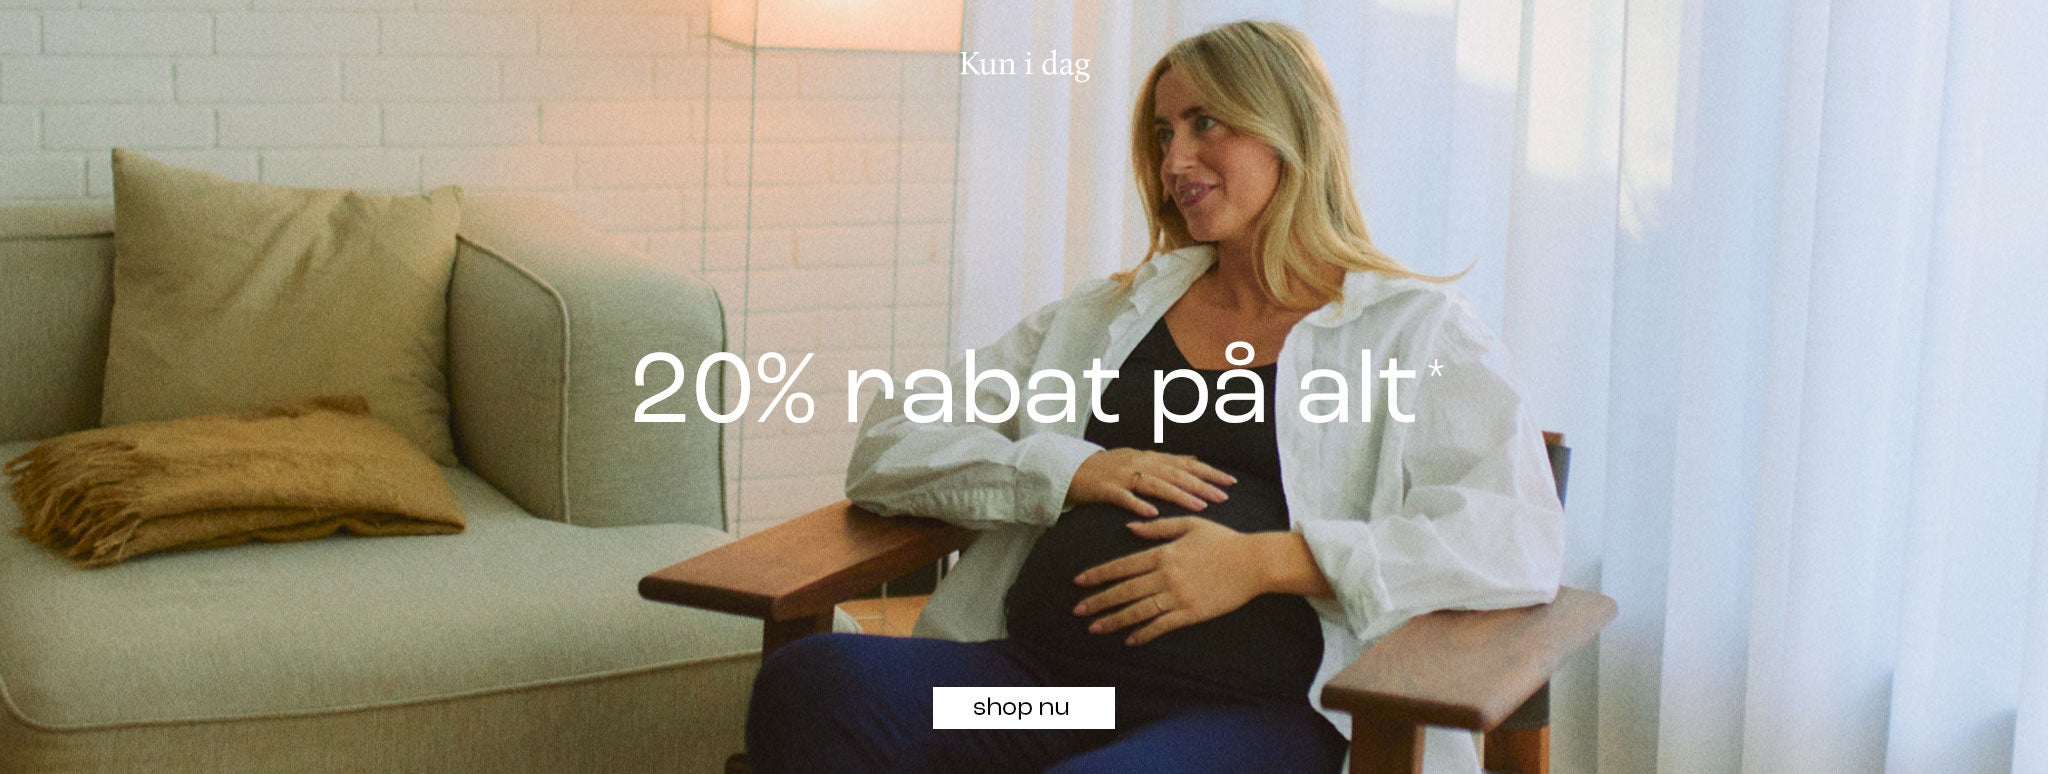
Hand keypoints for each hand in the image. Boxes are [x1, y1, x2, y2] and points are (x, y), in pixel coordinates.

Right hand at [1065, 449, 1234, 516]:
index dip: (1209, 472)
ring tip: (1199, 506)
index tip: (1231, 482)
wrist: (1071, 469)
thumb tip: (1196, 459)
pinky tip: (1153, 514)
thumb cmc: (1109, 467)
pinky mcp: (1106, 488)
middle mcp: (1140, 463)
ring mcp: (1123, 475)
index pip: (1186, 464)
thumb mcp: (1140, 459)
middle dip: (1201, 485)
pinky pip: (1124, 497)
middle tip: (1224, 497)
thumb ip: (1167, 461)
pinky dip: (1138, 504)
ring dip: (1179, 495)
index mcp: (1150, 458)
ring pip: (1156, 484)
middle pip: (1176, 473)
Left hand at [1071, 517, 1265, 645]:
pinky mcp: (1192, 613)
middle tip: (1077, 610)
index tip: (1079, 582)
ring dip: (1114, 620)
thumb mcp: (1190, 525)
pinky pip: (1162, 626)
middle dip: (1098, 600)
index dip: (1099, 574)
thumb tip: (1129, 528)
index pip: (1122, 566)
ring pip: (1138, 611)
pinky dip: (1144, 634)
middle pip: (1125, 590)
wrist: (1254, 562)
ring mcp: (1178, 596)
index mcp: (1163, 553)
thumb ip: (1157, 527)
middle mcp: (1166, 576)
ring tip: (1094, 627)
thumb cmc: (1224, 540)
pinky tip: (1130, 640)